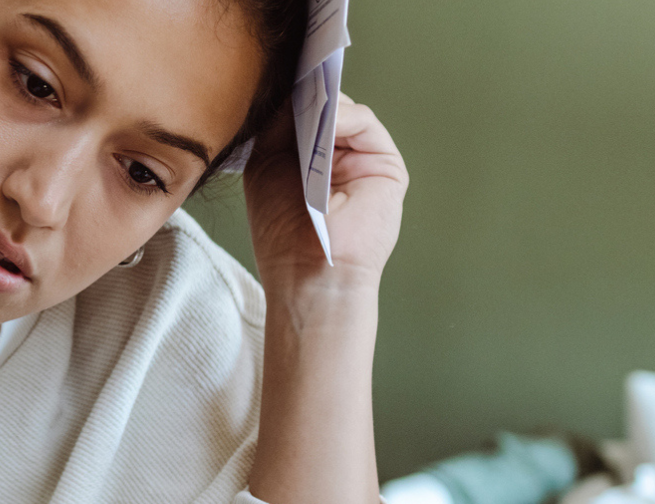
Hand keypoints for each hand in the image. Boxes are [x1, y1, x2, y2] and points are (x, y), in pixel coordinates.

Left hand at [242, 93, 407, 291]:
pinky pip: (364, 123)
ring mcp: (363, 160)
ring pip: (344, 111)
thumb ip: (280, 124)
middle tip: (288, 84)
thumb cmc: (282, 232)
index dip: (292, 96)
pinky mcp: (386, 166)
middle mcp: (338, 157)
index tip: (276, 77)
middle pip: (325, 107)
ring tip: (304, 109)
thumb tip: (291, 85)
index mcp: (310, 158)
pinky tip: (324, 123)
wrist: (308, 274)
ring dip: (321, 105)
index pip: (304, 113)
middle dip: (306, 95)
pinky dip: (342, 117)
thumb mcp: (268, 164)